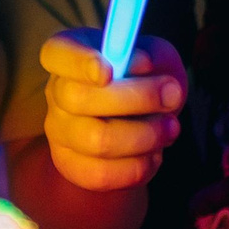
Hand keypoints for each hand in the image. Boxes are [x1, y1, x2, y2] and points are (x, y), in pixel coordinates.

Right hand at [38, 30, 185, 192]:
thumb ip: (151, 54)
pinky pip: (102, 174)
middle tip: (172, 96)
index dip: (78, 62)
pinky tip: (153, 153)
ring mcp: (59, 131)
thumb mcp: (156, 57)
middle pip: (77, 98)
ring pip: (96, 140)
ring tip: (170, 128)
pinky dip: (137, 166)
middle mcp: (56, 91)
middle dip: (135, 99)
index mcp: (68, 55)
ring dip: (144, 136)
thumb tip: (137, 63)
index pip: (57, 53)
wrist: (140, 121)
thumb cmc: (145, 79)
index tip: (108, 71)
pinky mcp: (71, 165)